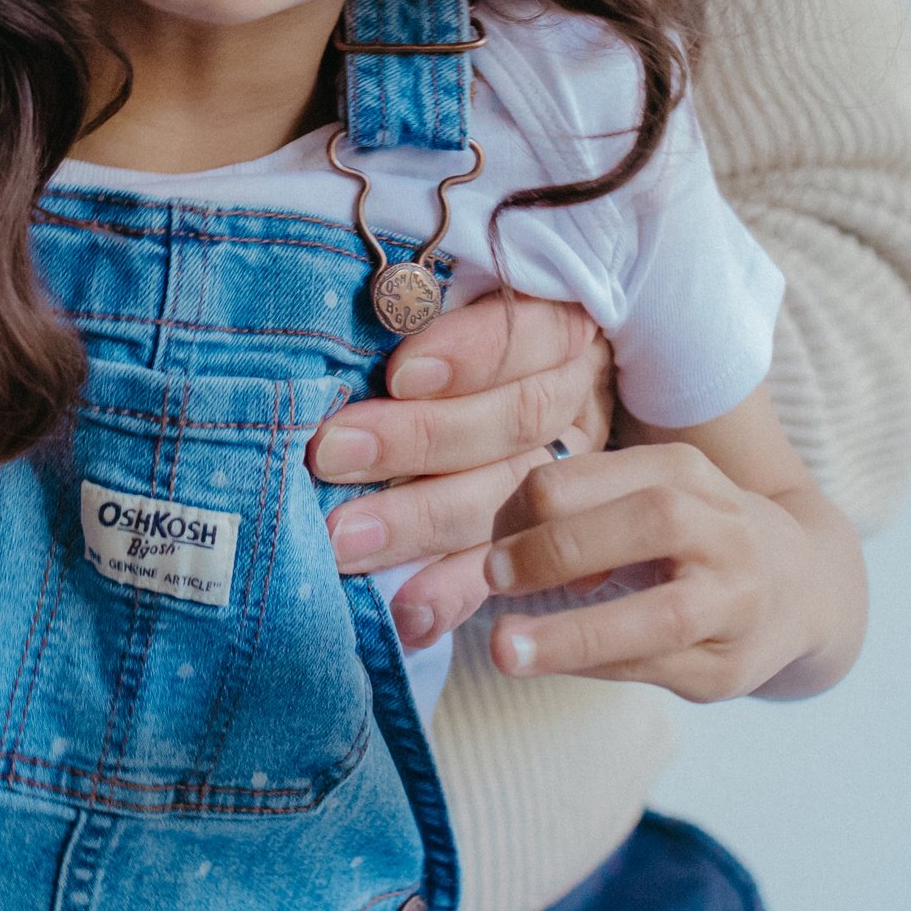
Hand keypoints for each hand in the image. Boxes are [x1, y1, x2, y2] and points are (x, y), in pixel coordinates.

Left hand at [308, 291, 612, 649]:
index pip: (532, 333)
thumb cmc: (451, 325)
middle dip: (421, 438)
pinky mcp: (546, 536)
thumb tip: (376, 300)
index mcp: (564, 326)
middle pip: (515, 417)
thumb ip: (428, 298)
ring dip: (423, 521)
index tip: (400, 372)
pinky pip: (505, 567)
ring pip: (509, 496)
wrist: (520, 398)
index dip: (471, 353)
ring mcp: (570, 470)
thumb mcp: (462, 294)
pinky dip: (454, 592)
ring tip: (348, 540)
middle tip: (333, 454)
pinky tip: (409, 615)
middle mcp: (576, 397)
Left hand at [476, 431, 865, 701]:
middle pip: (650, 521)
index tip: (492, 537)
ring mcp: (737, 604)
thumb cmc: (695, 537)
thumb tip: (502, 550)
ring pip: (663, 615)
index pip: (595, 473)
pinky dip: (594, 666)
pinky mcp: (730, 669)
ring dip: (574, 633)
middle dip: (559, 549)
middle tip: (493, 577)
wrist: (805, 590)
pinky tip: (551, 662)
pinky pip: (656, 669)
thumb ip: (583, 506)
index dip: (528, 503)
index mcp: (688, 473)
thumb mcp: (651, 493)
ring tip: (504, 648)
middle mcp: (725, 531)